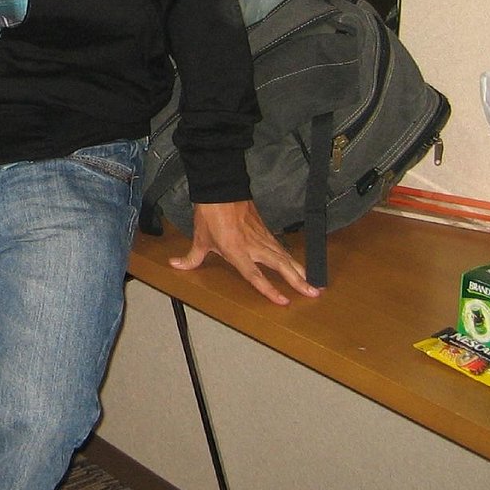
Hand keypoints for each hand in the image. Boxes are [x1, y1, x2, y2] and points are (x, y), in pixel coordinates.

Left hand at [169, 200, 321, 305]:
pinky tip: (301, 268)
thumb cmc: (209, 214)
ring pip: (285, 256)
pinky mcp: (265, 230)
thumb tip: (175, 265)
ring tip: (314, 285)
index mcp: (236, 250)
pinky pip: (281, 248)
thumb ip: (191, 258)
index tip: (283, 301)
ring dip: (300, 271)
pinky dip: (292, 259)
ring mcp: (262, 237)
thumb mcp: (199, 238)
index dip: (268, 289)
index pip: (255, 275)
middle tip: (313, 293)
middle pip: (279, 266)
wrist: (220, 188)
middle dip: (297, 280)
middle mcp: (253, 246)